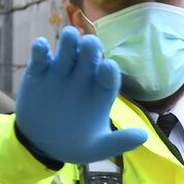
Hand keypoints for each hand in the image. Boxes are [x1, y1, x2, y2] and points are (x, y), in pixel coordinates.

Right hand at [14, 27, 149, 164]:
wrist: (42, 144)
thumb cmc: (76, 144)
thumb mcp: (99, 148)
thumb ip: (119, 141)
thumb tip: (144, 136)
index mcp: (101, 91)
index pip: (109, 77)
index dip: (109, 71)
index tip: (109, 67)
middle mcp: (83, 77)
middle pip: (89, 58)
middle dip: (91, 49)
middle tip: (91, 43)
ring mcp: (61, 72)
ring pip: (67, 51)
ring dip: (69, 41)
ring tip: (70, 35)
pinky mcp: (39, 72)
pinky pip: (41, 56)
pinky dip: (40, 49)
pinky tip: (41, 46)